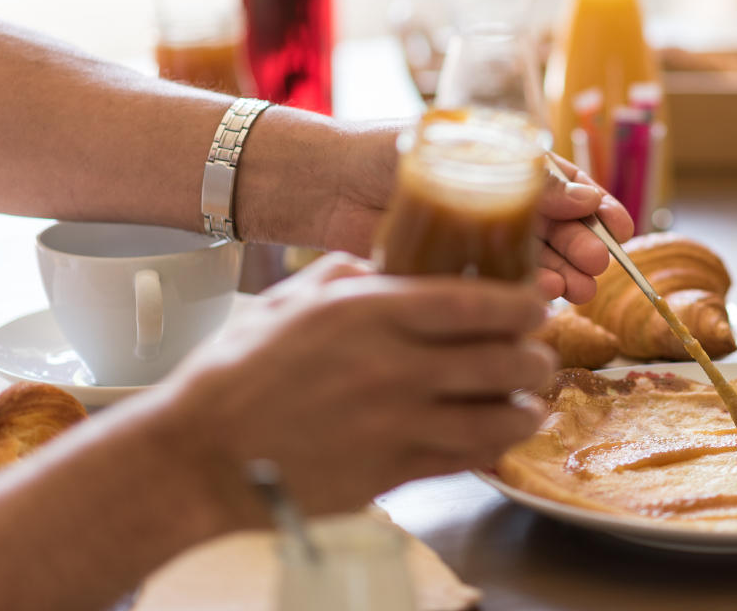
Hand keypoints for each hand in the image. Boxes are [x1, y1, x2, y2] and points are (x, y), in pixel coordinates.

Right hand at [160, 253, 554, 522]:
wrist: (197, 455)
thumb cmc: (236, 371)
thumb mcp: (289, 299)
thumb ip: (347, 275)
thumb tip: (385, 263)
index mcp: (372, 313)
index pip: (479, 303)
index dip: (523, 305)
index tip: (536, 306)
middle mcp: (395, 366)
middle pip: (504, 359)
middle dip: (537, 356)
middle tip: (539, 354)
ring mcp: (398, 424)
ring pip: (500, 416)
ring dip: (528, 407)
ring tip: (532, 400)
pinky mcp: (393, 473)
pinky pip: (469, 459)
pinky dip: (495, 448)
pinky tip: (501, 437)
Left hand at [318, 126, 633, 303]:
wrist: (323, 184)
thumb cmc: (384, 150)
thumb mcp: (459, 151)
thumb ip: (520, 174)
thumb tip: (581, 196)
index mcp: (504, 165)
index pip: (565, 185)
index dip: (598, 207)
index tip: (623, 227)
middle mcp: (497, 203)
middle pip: (557, 229)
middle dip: (583, 247)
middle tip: (599, 266)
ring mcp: (477, 238)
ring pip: (534, 260)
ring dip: (562, 275)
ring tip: (579, 291)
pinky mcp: (454, 271)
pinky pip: (498, 284)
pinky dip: (522, 291)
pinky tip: (539, 298)